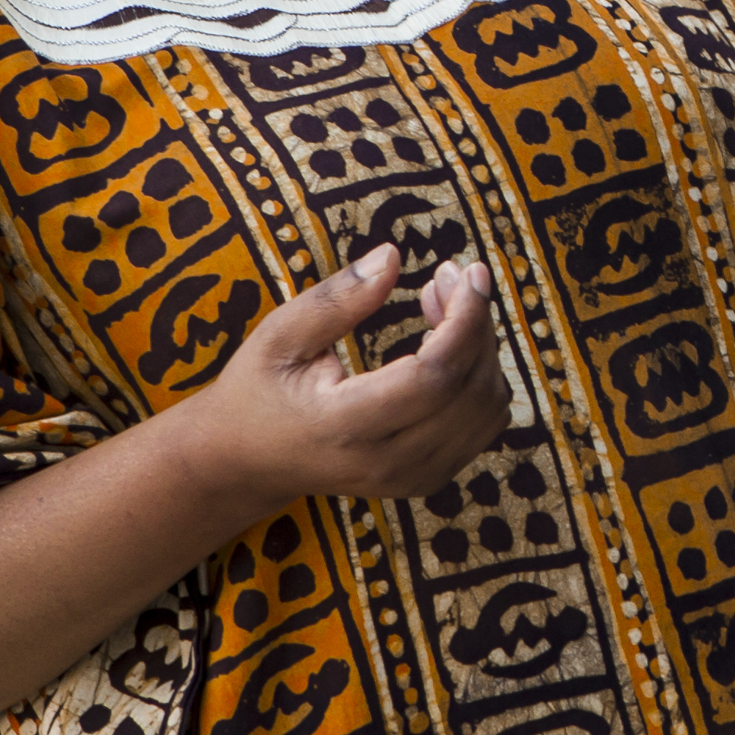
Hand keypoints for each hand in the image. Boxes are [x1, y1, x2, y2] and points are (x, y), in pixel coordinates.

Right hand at [175, 240, 511, 513]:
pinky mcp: (428, 478)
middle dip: (476, 322)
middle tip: (448, 275)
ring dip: (481, 346)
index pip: (435, 377)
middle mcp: (387, 464)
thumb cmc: (258, 390)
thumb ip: (337, 299)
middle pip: (470, 390)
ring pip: (488, 407)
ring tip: (440, 303)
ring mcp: (413, 478)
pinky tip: (445, 343)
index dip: (465, 319)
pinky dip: (480, 375)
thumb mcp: (280, 336)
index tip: (468, 271)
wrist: (246, 463)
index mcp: (344, 428)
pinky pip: (484, 423)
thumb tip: (395, 255)